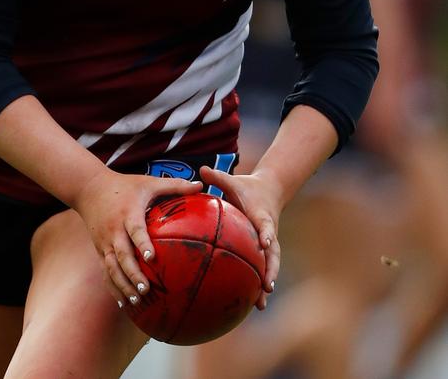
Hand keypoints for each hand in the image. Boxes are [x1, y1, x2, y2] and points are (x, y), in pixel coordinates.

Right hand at [74, 168, 202, 305]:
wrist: (89, 188)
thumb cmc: (125, 185)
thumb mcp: (149, 182)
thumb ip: (175, 185)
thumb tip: (201, 185)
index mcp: (128, 213)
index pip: (135, 230)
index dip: (142, 244)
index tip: (152, 258)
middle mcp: (114, 230)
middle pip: (121, 254)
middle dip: (132, 273)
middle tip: (146, 288)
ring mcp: (104, 242)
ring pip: (111, 267)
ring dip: (123, 284)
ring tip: (137, 300)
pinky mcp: (100, 250)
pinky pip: (106, 271)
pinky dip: (113, 288)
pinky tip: (125, 303)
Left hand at [200, 165, 281, 309]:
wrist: (269, 191)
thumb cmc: (246, 188)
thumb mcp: (233, 181)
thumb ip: (218, 177)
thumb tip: (201, 169)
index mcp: (262, 216)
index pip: (267, 226)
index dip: (267, 234)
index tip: (265, 243)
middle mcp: (268, 234)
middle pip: (274, 255)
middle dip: (271, 270)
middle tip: (268, 286)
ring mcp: (268, 244)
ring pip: (270, 267)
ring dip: (266, 284)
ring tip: (260, 305)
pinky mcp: (264, 252)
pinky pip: (261, 269)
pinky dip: (257, 285)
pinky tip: (249, 304)